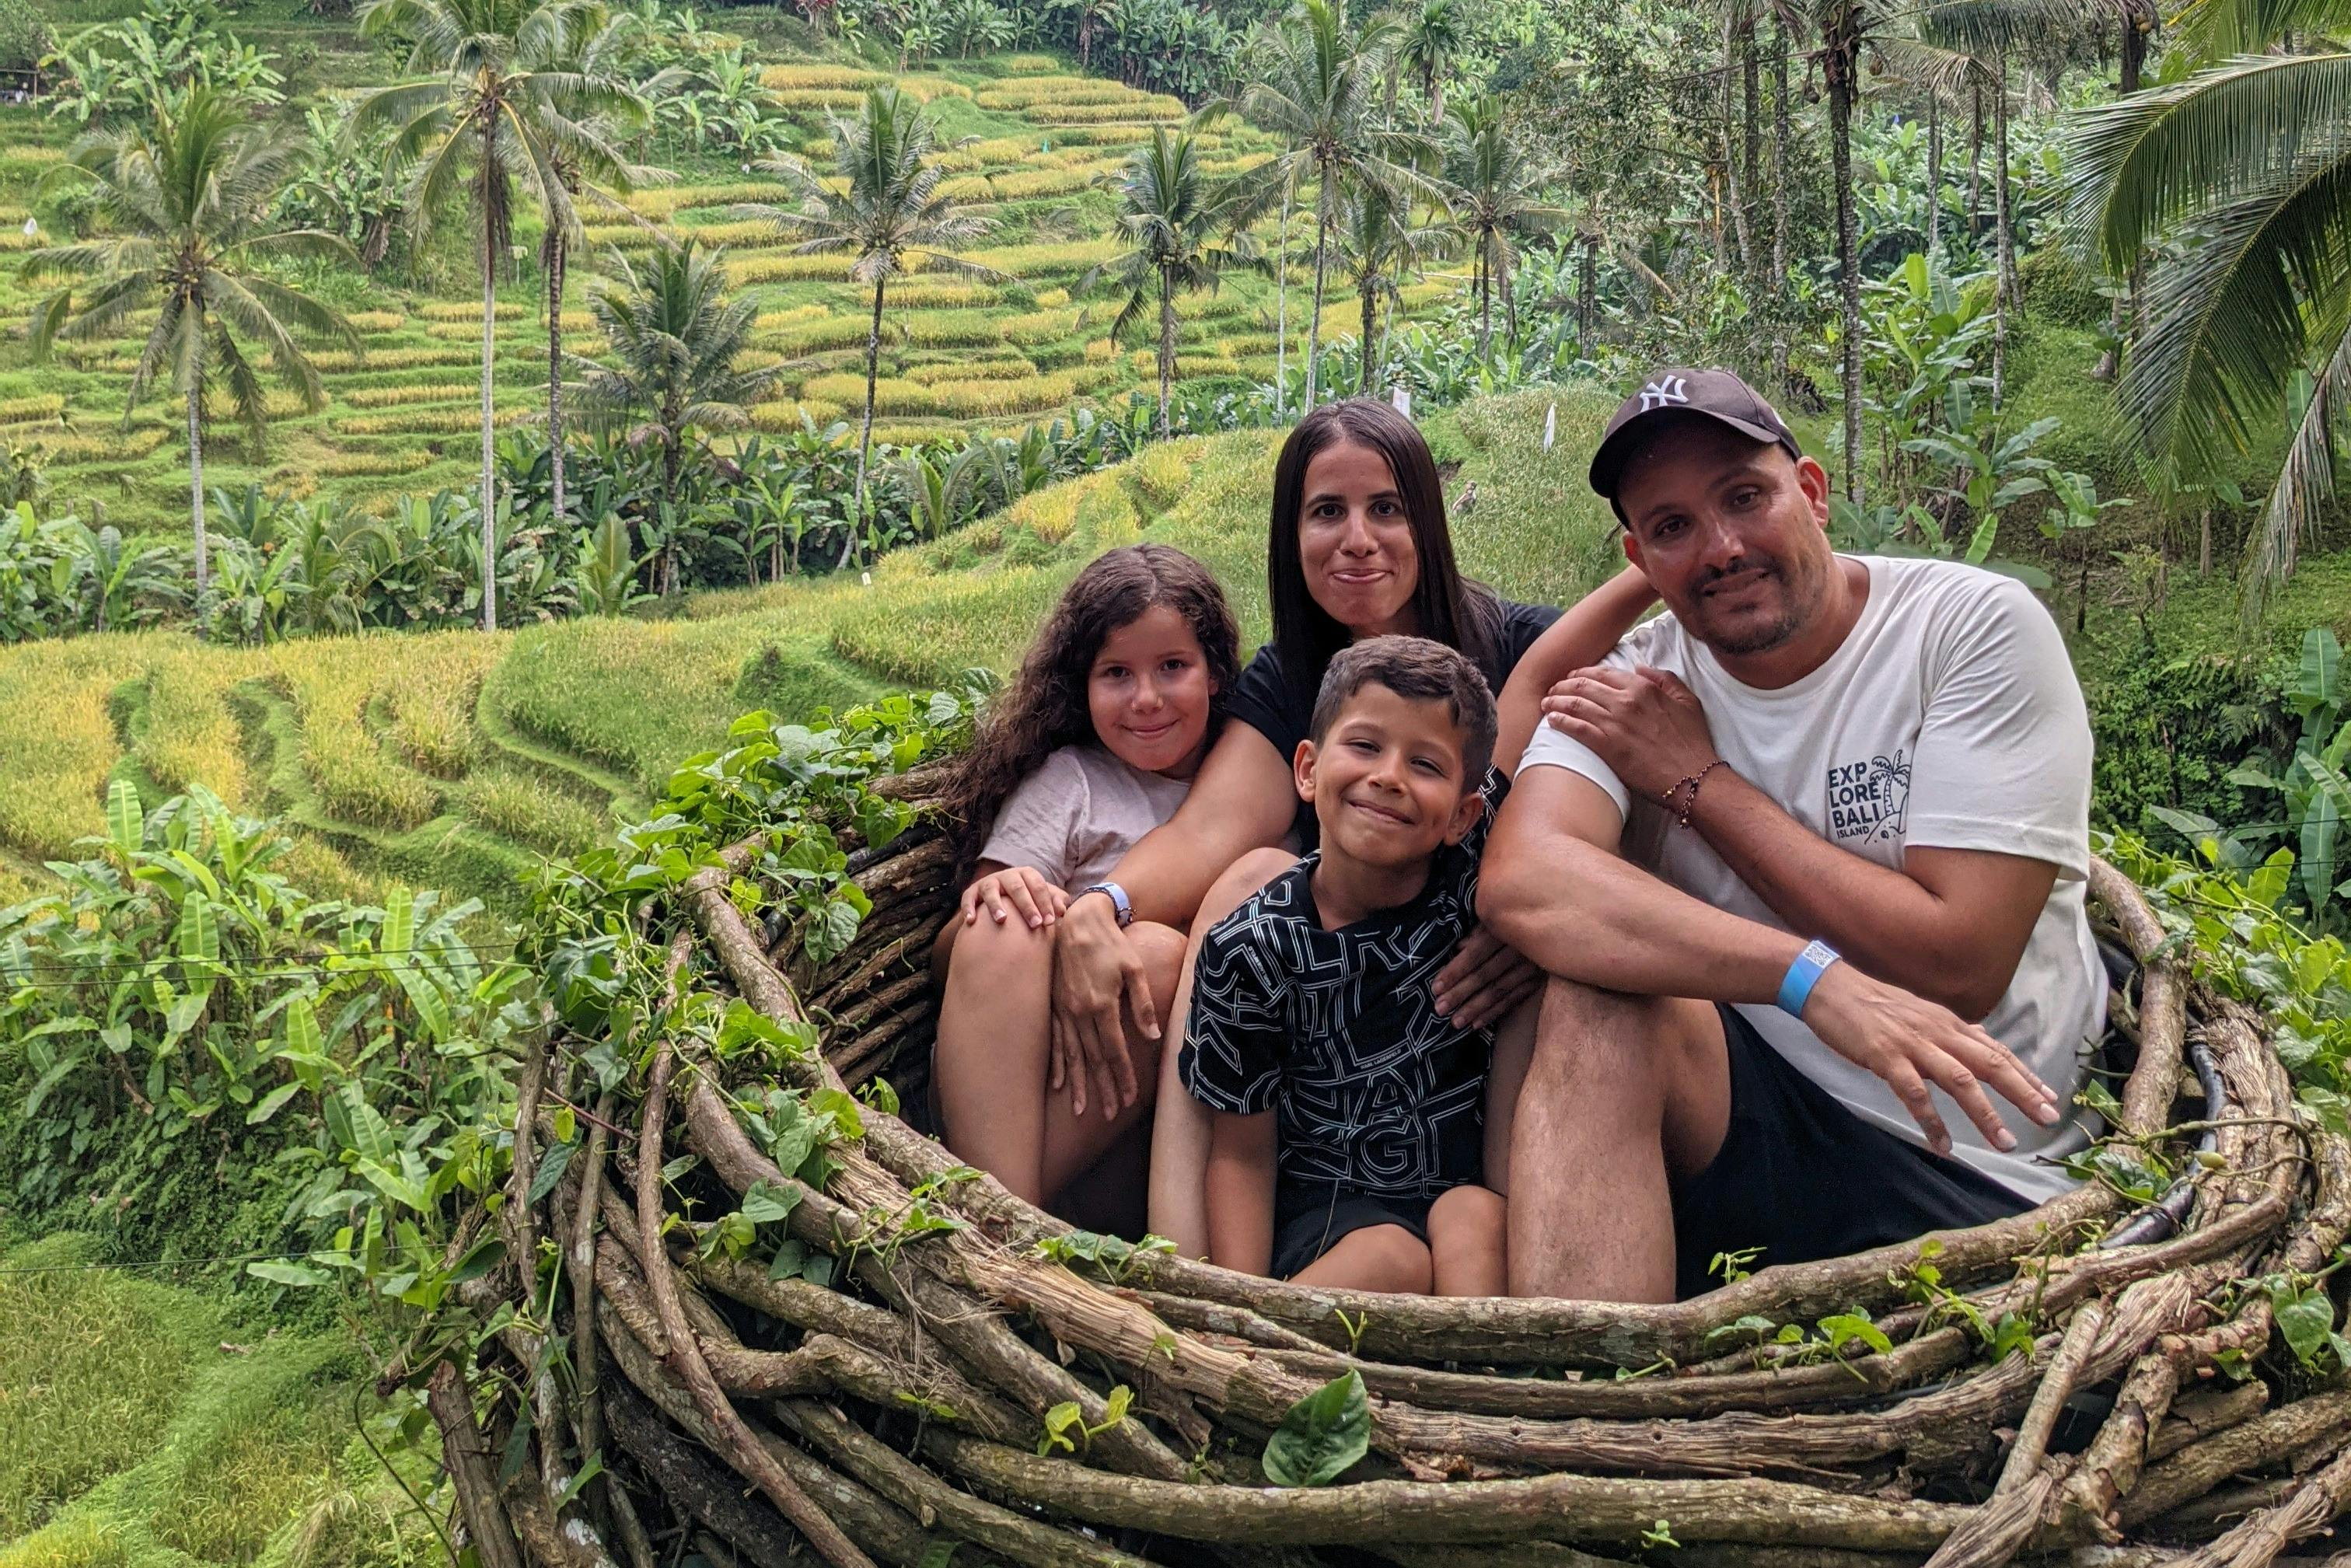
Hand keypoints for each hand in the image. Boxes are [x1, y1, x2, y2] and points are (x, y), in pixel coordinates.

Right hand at [959, 865, 1068, 929]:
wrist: (999, 898)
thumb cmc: (1027, 899)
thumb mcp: (1042, 898)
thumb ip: (1056, 901)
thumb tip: (1063, 911)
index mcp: (1027, 875)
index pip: (1038, 886)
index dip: (1045, 903)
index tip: (1050, 922)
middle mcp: (1007, 876)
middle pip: (1018, 888)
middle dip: (1027, 906)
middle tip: (1035, 925)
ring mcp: (988, 883)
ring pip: (992, 891)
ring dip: (996, 905)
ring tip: (1002, 920)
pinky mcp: (972, 892)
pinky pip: (969, 898)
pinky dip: (969, 908)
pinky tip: (971, 921)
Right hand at [1049, 892, 1158, 1118]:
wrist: (1076, 921)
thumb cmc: (1111, 943)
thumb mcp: (1134, 969)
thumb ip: (1143, 1004)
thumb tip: (1152, 1037)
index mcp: (1102, 1005)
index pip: (1115, 1050)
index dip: (1123, 1076)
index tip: (1130, 1099)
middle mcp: (1080, 1013)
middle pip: (1094, 1059)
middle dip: (1103, 1089)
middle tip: (1111, 1114)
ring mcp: (1063, 1011)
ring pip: (1073, 1056)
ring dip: (1078, 1085)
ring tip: (1082, 1110)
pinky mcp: (1053, 1006)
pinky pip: (1055, 1041)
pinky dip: (1057, 1064)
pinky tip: (1057, 1083)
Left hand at [1432, 924, 1542, 1029]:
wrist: (1559, 924)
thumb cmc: (1516, 916)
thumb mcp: (1496, 918)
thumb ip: (1477, 932)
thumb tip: (1458, 947)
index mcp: (1504, 930)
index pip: (1475, 954)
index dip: (1455, 971)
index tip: (1436, 988)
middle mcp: (1519, 950)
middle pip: (1485, 975)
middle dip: (1460, 993)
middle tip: (1440, 1009)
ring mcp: (1531, 967)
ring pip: (1499, 991)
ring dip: (1475, 1009)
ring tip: (1455, 1022)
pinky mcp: (1538, 981)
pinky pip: (1514, 999)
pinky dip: (1495, 1012)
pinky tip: (1477, 1024)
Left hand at [1541, 666, 1720, 801]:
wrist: (1692, 776)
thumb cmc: (1692, 741)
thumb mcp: (1687, 701)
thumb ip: (1664, 679)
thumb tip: (1640, 668)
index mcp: (1643, 688)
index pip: (1603, 673)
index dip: (1584, 673)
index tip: (1573, 677)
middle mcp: (1625, 702)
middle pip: (1584, 686)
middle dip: (1564, 685)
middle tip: (1554, 689)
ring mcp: (1615, 724)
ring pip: (1576, 704)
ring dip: (1557, 701)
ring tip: (1546, 702)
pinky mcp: (1607, 747)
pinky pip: (1577, 729)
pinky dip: (1561, 721)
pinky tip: (1552, 720)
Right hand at [1800, 962, 2061, 1155]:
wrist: (1829, 988)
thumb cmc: (1872, 1003)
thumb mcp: (1919, 1014)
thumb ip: (1947, 1032)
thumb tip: (1978, 1042)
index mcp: (1948, 1023)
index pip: (1995, 1050)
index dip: (2025, 1075)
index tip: (2049, 1098)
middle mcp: (1939, 1032)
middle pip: (1990, 1064)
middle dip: (2022, 1093)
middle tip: (2048, 1119)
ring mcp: (1913, 1045)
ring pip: (1960, 1081)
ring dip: (1985, 1114)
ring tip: (2005, 1142)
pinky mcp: (1886, 1057)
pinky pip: (1914, 1094)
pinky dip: (1931, 1121)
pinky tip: (1943, 1145)